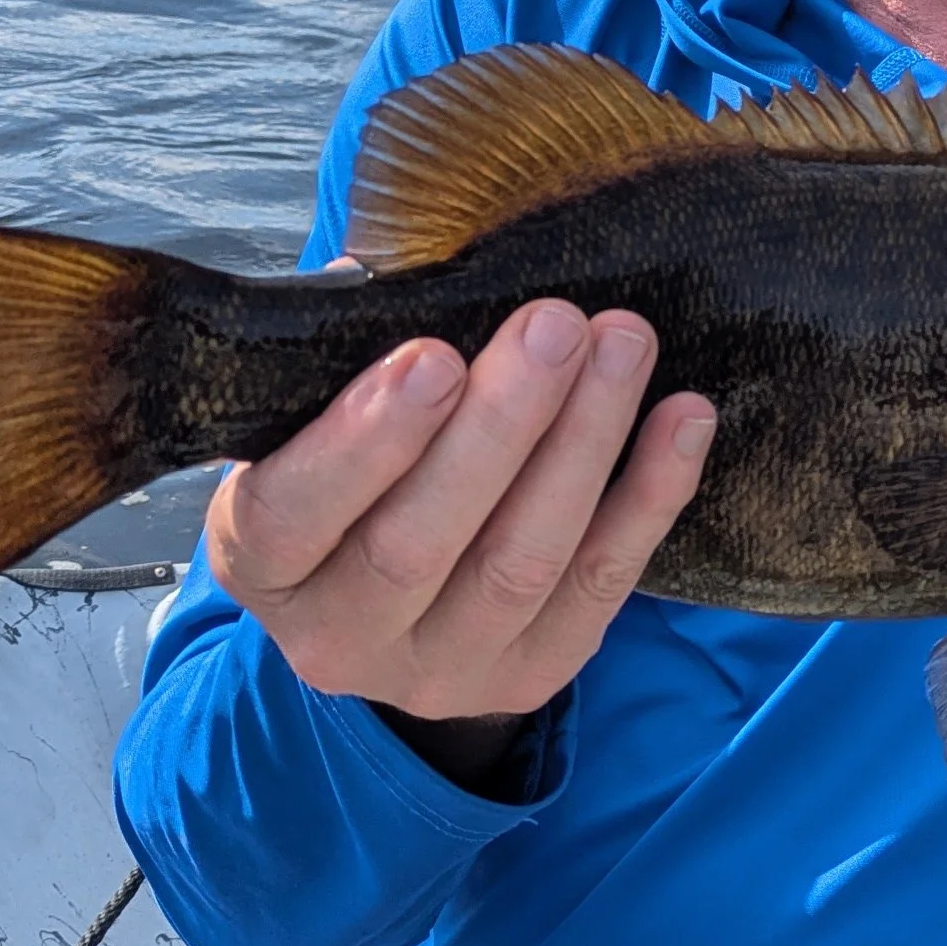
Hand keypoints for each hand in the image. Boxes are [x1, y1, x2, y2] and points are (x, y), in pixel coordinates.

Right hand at [205, 299, 714, 728]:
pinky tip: (685, 416)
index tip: (434, 357)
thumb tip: (394, 270)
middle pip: (417, 543)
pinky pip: (601, 587)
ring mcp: (439, 673)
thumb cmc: (347, 470)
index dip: (365, 441)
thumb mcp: (309, 420)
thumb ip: (345, 358)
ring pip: (521, 564)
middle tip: (555, 324)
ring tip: (622, 345)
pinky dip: (649, 498)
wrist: (388, 597)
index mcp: (261, 566)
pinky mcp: (530, 675)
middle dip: (500, 426)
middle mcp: (339, 638)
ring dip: (582, 445)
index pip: (294, 515)